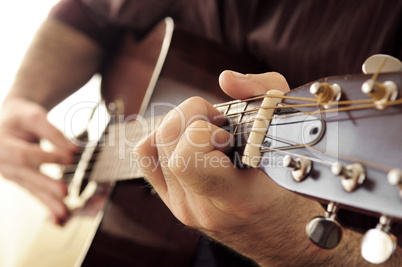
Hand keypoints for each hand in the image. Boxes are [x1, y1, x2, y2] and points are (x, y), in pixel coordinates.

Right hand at [0, 98, 76, 223]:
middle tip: (65, 192)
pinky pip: (34, 193)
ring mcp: (10, 174)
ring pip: (31, 188)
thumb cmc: (22, 117)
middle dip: (46, 184)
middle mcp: (2, 162)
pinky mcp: (21, 180)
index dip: (47, 156)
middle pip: (26, 175)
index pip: (24, 154)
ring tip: (64, 213)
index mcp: (1, 144)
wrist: (10, 122)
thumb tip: (74, 150)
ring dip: (48, 201)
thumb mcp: (35, 116)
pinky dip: (46, 204)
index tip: (70, 157)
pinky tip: (58, 217)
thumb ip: (53, 132)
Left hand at [134, 71, 335, 264]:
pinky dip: (163, 140)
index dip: (201, 129)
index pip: (187, 158)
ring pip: (152, 148)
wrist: (282, 235)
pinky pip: (147, 160)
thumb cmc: (292, 189)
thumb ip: (265, 95)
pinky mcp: (174, 203)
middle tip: (217, 123)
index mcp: (234, 197)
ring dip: (178, 126)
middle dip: (190, 116)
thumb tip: (225, 79)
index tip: (226, 128)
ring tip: (205, 132)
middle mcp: (201, 206)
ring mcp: (183, 207)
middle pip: (166, 143)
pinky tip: (188, 140)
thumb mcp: (291, 136)